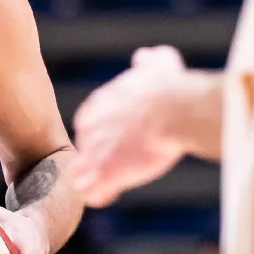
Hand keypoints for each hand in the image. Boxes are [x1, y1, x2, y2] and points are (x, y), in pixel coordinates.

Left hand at [71, 46, 197, 207]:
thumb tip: (144, 58)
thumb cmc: (169, 87)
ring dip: (92, 180)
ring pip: (81, 174)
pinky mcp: (106, 174)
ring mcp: (95, 153)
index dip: (105, 136)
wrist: (173, 110)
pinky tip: (108, 194)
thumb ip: (148, 63)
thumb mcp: (158, 64)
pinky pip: (91, 192)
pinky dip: (97, 195)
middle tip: (122, 165)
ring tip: (109, 184)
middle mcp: (89, 130)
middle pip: (86, 150)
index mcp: (97, 107)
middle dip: (100, 159)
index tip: (123, 142)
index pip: (90, 126)